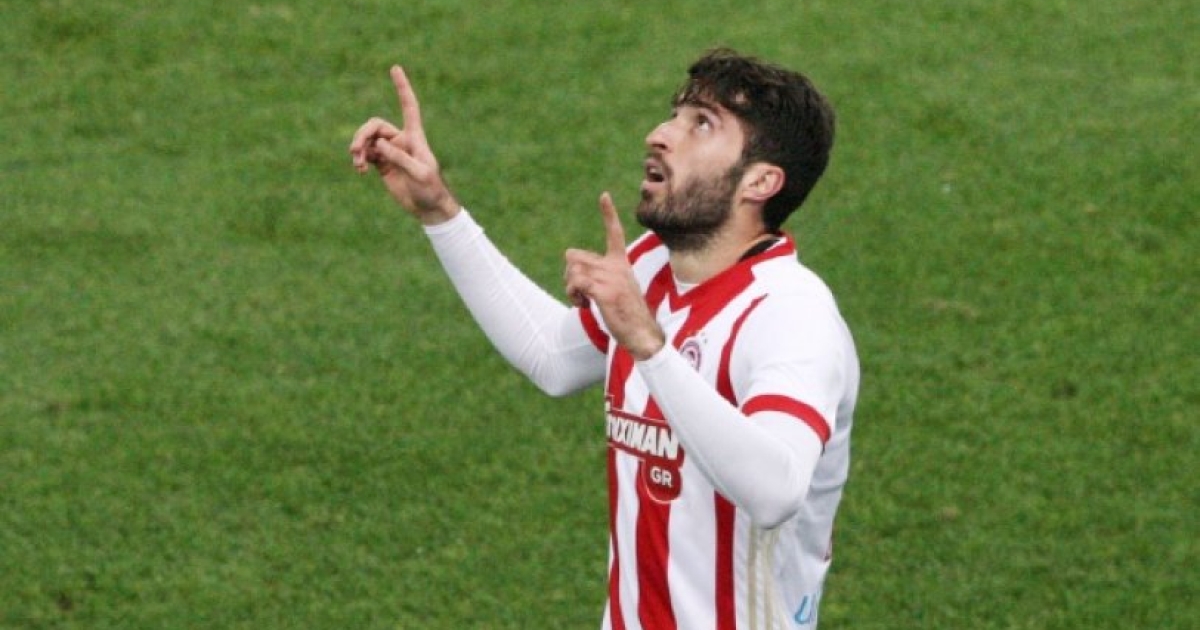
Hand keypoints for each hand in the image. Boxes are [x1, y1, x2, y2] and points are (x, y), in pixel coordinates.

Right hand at [349, 65, 459, 224]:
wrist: (428, 207)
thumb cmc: (430, 189)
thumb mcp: (419, 173)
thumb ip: (400, 158)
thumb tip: (379, 145)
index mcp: (414, 137)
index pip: (409, 106)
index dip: (402, 88)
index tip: (395, 68)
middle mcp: (400, 140)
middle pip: (375, 126)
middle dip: (362, 134)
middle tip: (355, 150)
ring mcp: (390, 151)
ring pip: (367, 140)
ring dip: (358, 148)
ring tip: (357, 164)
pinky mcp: (382, 164)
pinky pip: (365, 154)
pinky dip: (359, 159)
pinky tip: (360, 170)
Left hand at [564, 193, 665, 359]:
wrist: (642, 333)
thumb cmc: (627, 313)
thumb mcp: (617, 288)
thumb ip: (598, 274)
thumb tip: (573, 266)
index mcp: (620, 262)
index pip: (614, 232)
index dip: (608, 213)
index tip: (604, 195)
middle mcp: (616, 266)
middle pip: (574, 257)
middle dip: (569, 275)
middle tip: (579, 291)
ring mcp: (611, 278)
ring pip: (572, 272)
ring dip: (570, 289)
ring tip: (582, 301)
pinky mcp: (605, 292)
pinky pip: (576, 284)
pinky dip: (574, 296)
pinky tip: (584, 306)